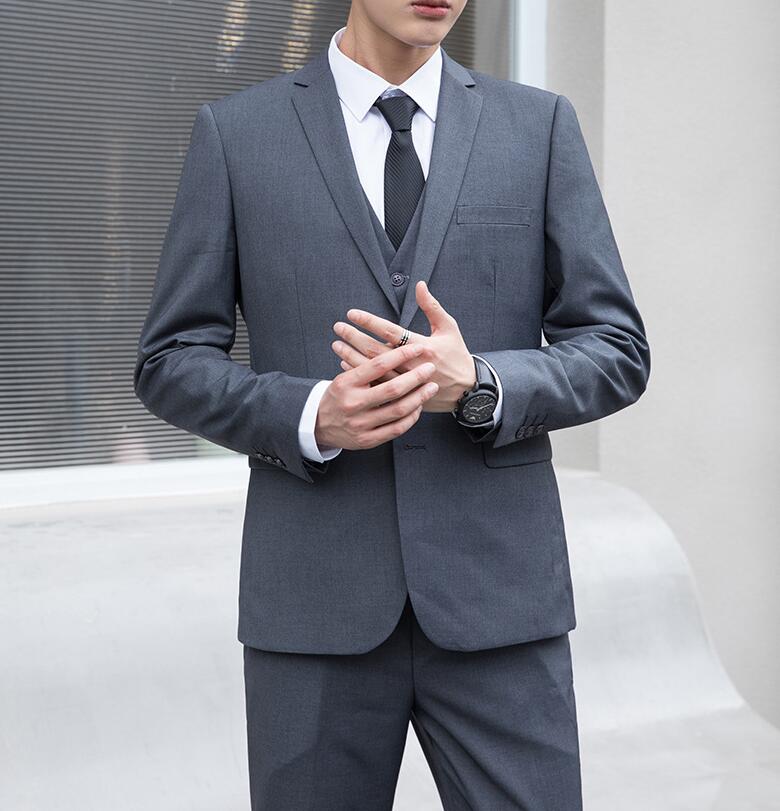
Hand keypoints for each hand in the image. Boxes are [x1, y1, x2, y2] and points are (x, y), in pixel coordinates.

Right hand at [314, 343, 438, 449]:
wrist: (317, 424)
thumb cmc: (338, 396)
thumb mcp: (345, 378)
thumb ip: (367, 369)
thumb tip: (397, 350)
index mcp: (346, 383)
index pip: (378, 365)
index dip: (401, 355)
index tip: (418, 348)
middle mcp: (353, 404)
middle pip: (392, 389)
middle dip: (416, 377)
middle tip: (430, 368)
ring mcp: (360, 424)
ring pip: (398, 410)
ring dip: (419, 397)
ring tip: (431, 387)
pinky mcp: (367, 440)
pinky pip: (397, 429)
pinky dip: (411, 417)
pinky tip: (418, 407)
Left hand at [331, 281, 475, 412]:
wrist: (467, 391)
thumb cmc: (458, 356)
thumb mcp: (449, 328)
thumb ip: (432, 307)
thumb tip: (419, 284)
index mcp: (424, 347)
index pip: (390, 332)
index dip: (369, 322)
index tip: (352, 313)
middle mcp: (413, 365)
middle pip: (377, 351)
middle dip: (354, 337)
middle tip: (338, 327)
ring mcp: (407, 383)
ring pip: (373, 370)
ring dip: (352, 356)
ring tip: (337, 345)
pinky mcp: (404, 395)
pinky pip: (376, 384)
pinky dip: (361, 374)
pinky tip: (346, 365)